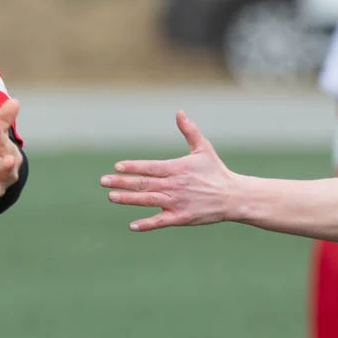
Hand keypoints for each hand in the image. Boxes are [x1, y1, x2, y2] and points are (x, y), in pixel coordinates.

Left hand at [98, 111, 235, 231]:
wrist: (234, 197)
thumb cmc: (216, 171)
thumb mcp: (203, 149)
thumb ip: (189, 131)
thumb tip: (179, 112)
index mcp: (177, 168)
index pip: (150, 167)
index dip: (133, 167)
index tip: (117, 166)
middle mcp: (174, 185)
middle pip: (144, 183)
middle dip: (122, 182)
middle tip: (103, 181)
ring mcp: (177, 202)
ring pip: (148, 201)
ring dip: (128, 199)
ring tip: (111, 197)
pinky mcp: (182, 217)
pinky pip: (161, 221)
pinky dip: (147, 224)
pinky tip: (132, 226)